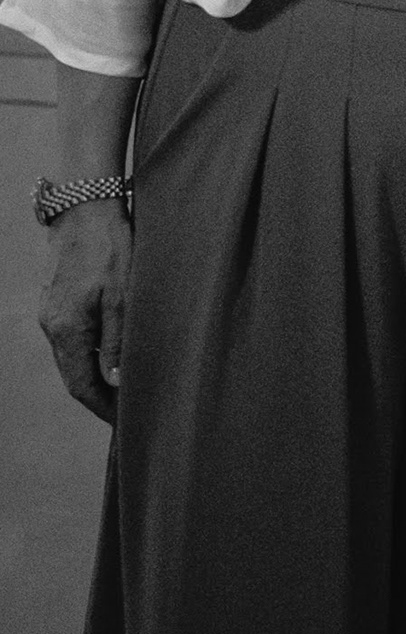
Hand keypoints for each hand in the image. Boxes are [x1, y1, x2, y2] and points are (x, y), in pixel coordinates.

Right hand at [37, 202, 129, 421]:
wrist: (84, 210)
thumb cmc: (111, 248)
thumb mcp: (124, 295)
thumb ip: (119, 339)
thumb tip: (115, 379)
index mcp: (67, 330)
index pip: (81, 384)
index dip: (102, 407)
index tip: (123, 423)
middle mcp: (52, 326)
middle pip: (74, 375)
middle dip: (99, 397)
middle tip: (126, 413)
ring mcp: (51, 313)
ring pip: (73, 357)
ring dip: (94, 376)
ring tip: (122, 390)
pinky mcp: (57, 301)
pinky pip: (72, 339)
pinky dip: (91, 354)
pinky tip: (111, 356)